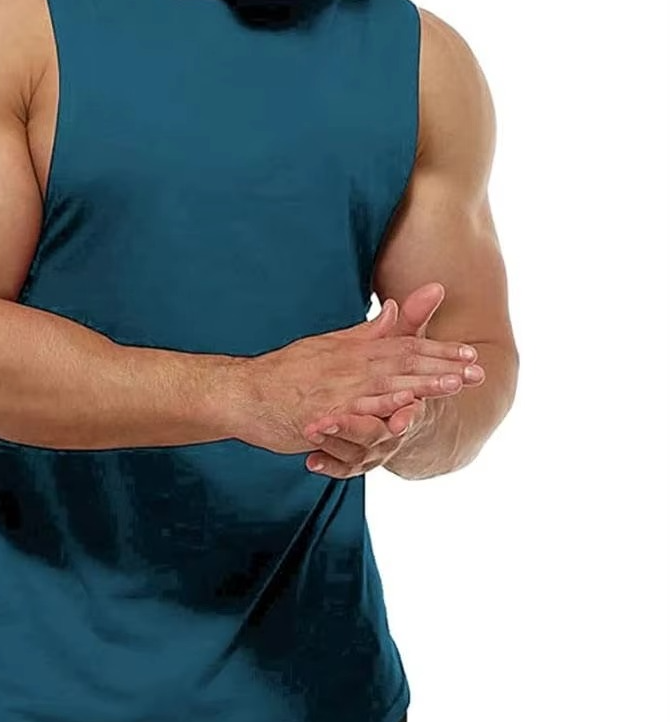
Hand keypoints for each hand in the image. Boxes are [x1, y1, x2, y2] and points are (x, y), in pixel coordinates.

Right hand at [229, 287, 477, 454]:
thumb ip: (368, 331)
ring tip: (453, 385)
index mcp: (354, 350)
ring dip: (421, 384)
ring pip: (385, 384)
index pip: (404, 347)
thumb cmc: (286, 373)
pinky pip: (356, 411)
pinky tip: (404, 409)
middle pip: (403, 363)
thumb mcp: (330, 344)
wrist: (245, 392)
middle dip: (443, 367)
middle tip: (477, 370)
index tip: (470, 355)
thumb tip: (396, 308)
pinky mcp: (321, 414)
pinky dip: (380, 408)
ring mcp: (336, 389)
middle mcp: (350, 366)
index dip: (439, 351)